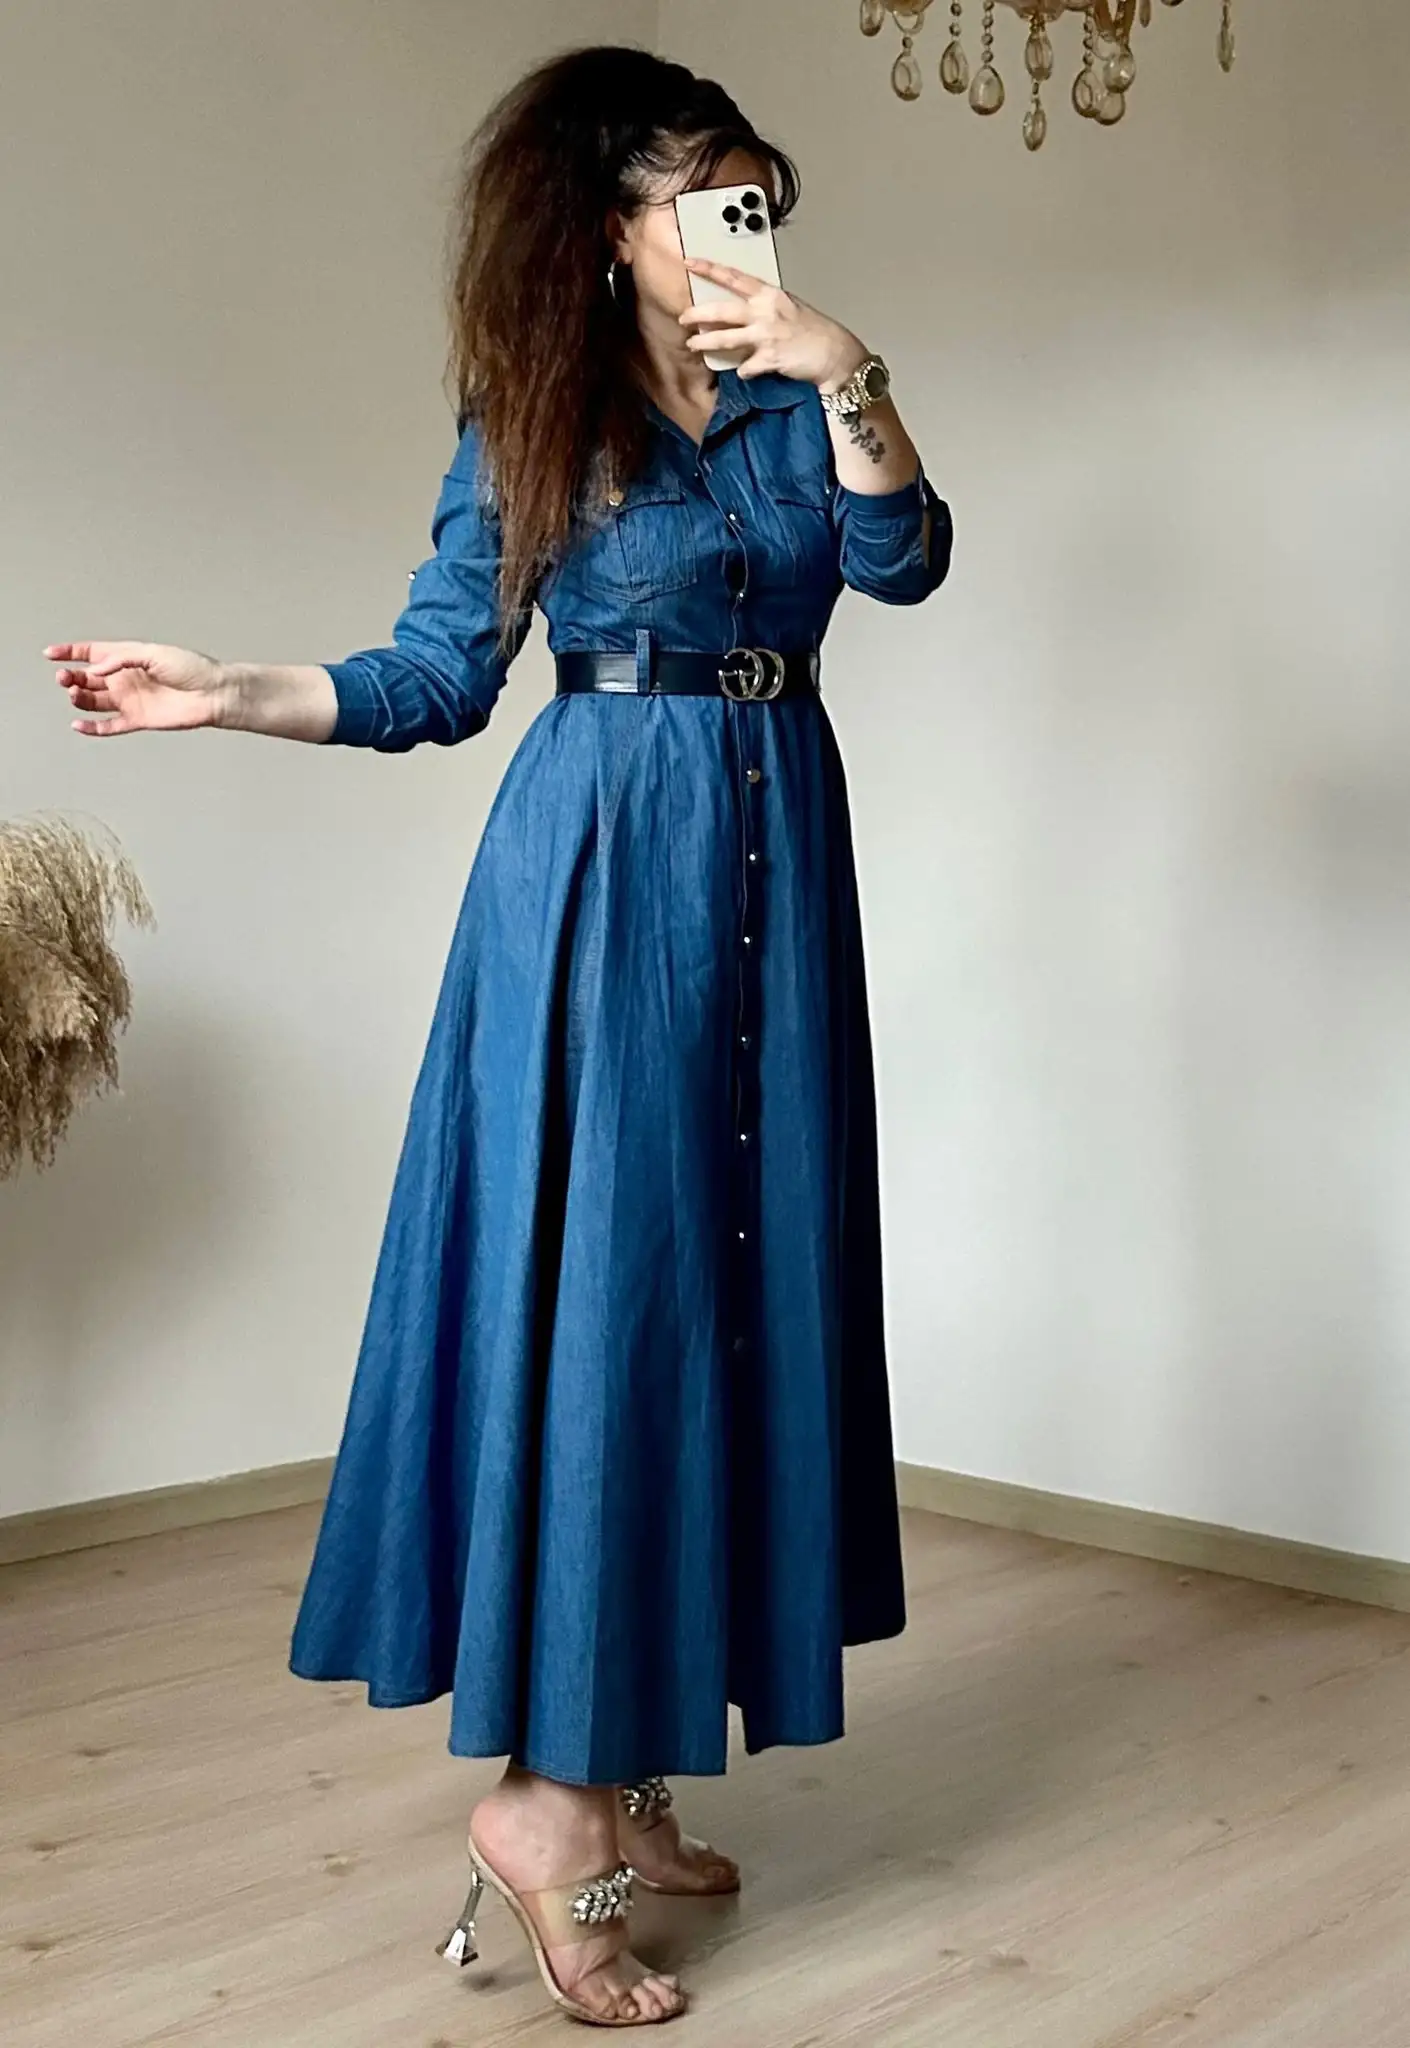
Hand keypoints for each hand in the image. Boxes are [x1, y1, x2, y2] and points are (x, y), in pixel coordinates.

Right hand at [44, 641, 229, 737]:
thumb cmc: (191, 669)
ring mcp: (130, 700)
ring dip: (79, 698)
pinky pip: (109, 725)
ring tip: (73, 694)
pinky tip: (78, 725)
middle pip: (88, 678)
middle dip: (71, 676)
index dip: (70, 652)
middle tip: (64, 677)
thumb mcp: (153, 653)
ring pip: (94, 701)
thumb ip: (121, 659)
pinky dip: (92, 727)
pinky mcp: (137, 720)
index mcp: (128, 657)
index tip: (50, 654)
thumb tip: (95, 670)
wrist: (213, 694)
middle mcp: (126, 678)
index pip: (92, 653)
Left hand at [679, 259, 869, 392]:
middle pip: (722, 311)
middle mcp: (765, 312)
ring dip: (705, 342)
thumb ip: (763, 306)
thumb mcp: (787, 307)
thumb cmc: (813, 331)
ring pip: (726, 338)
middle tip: (683, 317)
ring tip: (693, 344)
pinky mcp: (770, 358)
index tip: (690, 262)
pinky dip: (743, 370)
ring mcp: (766, 335)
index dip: (709, 269)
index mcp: (769, 294)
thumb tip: (741, 311)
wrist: (834, 353)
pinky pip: (746, 367)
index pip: (734, 277)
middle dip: (698, 314)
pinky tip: (744, 371)